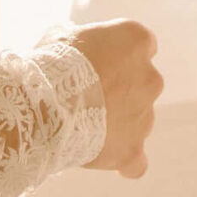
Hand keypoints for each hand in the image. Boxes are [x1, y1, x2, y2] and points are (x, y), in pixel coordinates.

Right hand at [67, 18, 162, 177]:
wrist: (45, 106)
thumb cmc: (52, 63)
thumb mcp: (63, 35)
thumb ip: (83, 40)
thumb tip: (77, 41)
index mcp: (135, 42)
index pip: (141, 44)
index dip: (120, 54)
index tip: (102, 60)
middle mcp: (150, 78)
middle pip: (142, 83)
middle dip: (122, 89)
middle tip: (88, 94)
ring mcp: (144, 117)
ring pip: (137, 120)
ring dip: (117, 122)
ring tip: (82, 125)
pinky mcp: (133, 150)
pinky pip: (136, 161)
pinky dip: (125, 159)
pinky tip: (108, 157)